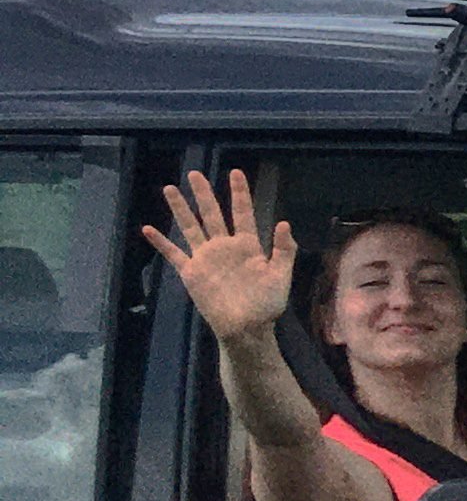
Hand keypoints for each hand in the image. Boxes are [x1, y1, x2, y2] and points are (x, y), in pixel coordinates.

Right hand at [140, 169, 298, 345]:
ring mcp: (206, 258)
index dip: (239, 193)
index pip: (242, 213)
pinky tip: (148, 229)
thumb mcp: (281, 276)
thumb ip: (284, 250)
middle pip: (212, 214)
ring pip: (190, 227)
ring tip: (170, 189)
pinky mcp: (191, 272)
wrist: (246, 328)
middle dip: (204, 194)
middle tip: (195, 174)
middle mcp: (224, 247)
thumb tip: (284, 222)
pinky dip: (161, 242)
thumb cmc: (267, 304)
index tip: (235, 173)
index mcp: (247, 245)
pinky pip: (174, 254)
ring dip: (180, 209)